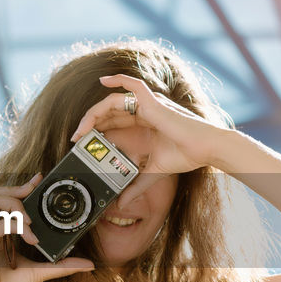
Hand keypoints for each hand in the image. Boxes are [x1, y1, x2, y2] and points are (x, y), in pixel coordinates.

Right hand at [0, 173, 95, 281]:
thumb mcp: (40, 272)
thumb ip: (62, 265)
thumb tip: (89, 264)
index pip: (4, 199)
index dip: (20, 186)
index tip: (38, 179)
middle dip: (16, 190)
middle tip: (33, 194)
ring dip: (14, 205)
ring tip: (29, 221)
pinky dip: (16, 225)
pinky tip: (29, 237)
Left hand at [69, 74, 229, 203]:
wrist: (204, 150)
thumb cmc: (185, 156)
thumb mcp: (153, 173)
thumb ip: (136, 186)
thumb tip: (122, 203)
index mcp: (143, 126)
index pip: (113, 123)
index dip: (96, 131)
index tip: (82, 144)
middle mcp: (143, 112)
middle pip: (108, 113)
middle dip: (90, 124)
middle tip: (76, 138)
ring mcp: (147, 105)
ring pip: (112, 101)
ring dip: (94, 113)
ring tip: (82, 128)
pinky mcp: (152, 101)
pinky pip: (132, 84)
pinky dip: (118, 79)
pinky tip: (103, 79)